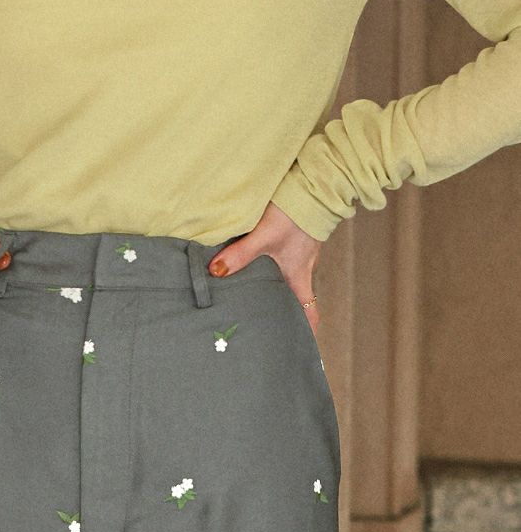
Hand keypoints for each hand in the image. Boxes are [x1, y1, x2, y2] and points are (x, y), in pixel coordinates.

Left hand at [207, 201, 322, 334]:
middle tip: (264, 327)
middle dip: (282, 312)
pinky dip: (269, 267)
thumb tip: (216, 273)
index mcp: (299, 274)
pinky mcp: (293, 237)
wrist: (315, 184)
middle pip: (293, 297)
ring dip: (272, 289)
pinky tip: (252, 265)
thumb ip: (241, 254)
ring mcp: (298, 252)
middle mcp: (300, 266)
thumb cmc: (296, 212)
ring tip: (250, 299)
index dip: (306, 330)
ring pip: (285, 278)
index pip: (308, 310)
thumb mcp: (265, 236)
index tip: (301, 347)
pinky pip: (281, 259)